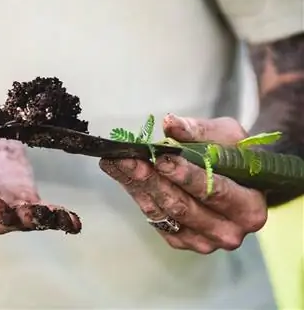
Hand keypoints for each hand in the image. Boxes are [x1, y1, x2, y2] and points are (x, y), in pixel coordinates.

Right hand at [0, 94, 80, 234]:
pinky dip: (55, 216)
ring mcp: (0, 197)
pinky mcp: (19, 192)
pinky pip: (36, 210)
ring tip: (64, 219)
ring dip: (40, 221)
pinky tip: (73, 220)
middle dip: (16, 219)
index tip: (2, 212)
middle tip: (37, 216)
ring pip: (18, 219)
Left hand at [99, 114, 267, 253]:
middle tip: (127, 158)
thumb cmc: (235, 156)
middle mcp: (227, 232)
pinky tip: (121, 173)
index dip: (185, 175)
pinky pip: (154, 217)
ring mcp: (203, 240)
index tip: (160, 159)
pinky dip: (136, 193)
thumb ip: (199, 131)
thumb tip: (170, 123)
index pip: (213, 191)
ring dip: (137, 185)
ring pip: (163, 212)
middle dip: (152, 179)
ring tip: (117, 161)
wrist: (237, 180)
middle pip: (182, 206)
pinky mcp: (181, 241)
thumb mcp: (227, 136)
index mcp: (249, 208)